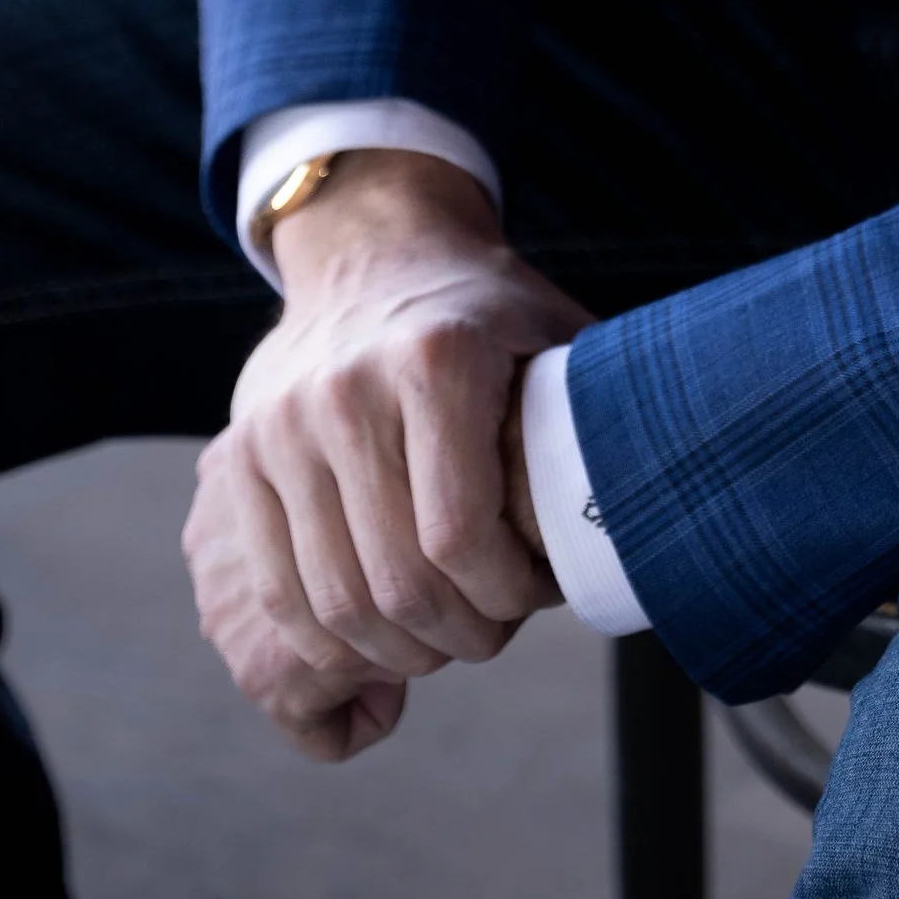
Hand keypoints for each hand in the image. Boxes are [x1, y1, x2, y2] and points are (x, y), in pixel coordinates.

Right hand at [183, 151, 588, 760]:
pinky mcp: (242, 456)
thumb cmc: (485, 310)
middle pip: (395, 581)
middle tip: (491, 632)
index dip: (504, 597)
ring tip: (441, 638)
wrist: (374, 249)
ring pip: (332, 600)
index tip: (535, 595)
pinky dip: (328, 639)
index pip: (458, 535)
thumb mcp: (555, 337)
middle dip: (456, 637)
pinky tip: (377, 637)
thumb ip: (600, 416)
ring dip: (396, 649)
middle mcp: (346, 389)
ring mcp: (282, 425)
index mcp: (436, 360)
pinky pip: (277, 587)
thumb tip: (657, 511)